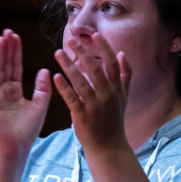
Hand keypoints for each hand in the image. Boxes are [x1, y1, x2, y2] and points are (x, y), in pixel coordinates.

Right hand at [0, 30, 51, 160]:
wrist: (15, 149)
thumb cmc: (26, 131)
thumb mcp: (40, 106)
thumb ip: (42, 88)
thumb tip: (46, 70)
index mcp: (14, 91)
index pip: (15, 67)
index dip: (16, 52)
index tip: (16, 37)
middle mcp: (3, 91)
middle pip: (5, 65)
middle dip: (6, 48)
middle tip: (8, 31)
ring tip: (0, 38)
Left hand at [53, 32, 131, 153]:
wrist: (109, 147)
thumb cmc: (114, 120)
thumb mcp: (123, 97)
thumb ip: (125, 75)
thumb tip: (123, 54)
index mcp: (116, 88)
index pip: (112, 63)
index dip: (104, 48)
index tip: (94, 34)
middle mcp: (107, 95)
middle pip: (95, 69)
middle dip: (83, 52)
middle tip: (72, 39)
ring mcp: (95, 105)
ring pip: (81, 81)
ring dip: (68, 66)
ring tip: (57, 52)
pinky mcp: (82, 116)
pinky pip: (72, 98)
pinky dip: (63, 87)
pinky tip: (55, 76)